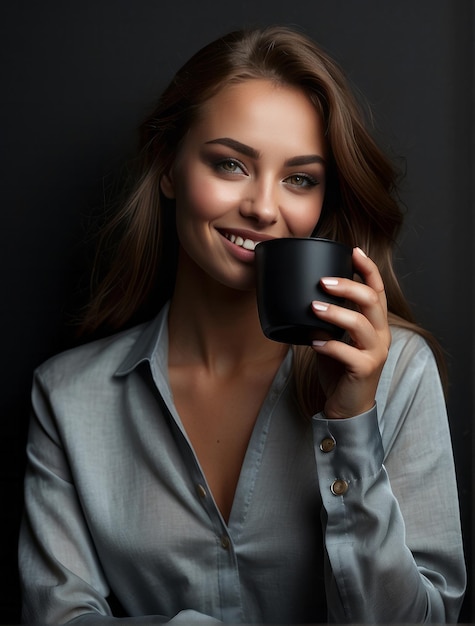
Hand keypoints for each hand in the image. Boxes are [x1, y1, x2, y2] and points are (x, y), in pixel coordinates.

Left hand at [310, 247, 390, 418]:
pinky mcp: (365, 370)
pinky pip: (347, 352)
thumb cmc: (339, 369)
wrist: (347, 406)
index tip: (353, 251)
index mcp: (376, 324)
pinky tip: (313, 343)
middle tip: (323, 281)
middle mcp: (381, 335)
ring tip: (313, 307)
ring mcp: (375, 352)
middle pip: (372, 300)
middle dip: (348, 286)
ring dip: (335, 312)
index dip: (368, 269)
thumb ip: (325, 321)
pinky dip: (328, 345)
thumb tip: (302, 298)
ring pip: (361, 323)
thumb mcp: (334, 338)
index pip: (377, 290)